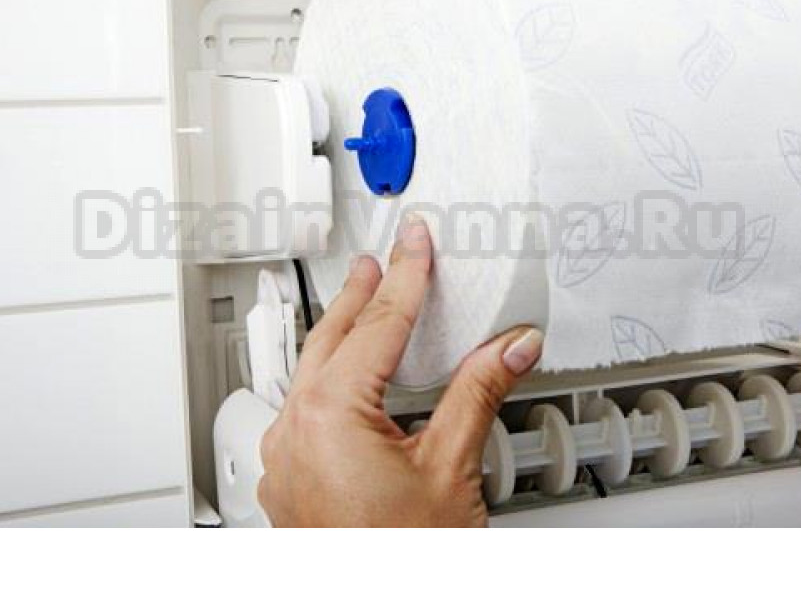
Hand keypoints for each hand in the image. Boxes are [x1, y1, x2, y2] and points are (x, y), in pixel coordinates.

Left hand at [257, 215, 544, 525]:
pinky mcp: (292, 484)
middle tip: (381, 259)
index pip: (379, 323)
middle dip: (360, 293)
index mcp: (331, 416)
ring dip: (342, 335)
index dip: (406, 274)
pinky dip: (330, 381)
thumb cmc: (405, 560)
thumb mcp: (452, 468)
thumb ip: (479, 392)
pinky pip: (304, 412)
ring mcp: (288, 461)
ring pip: (311, 374)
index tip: (415, 239)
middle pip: (332, 339)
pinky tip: (348, 380)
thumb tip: (511, 344)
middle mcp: (296, 432)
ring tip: (365, 304)